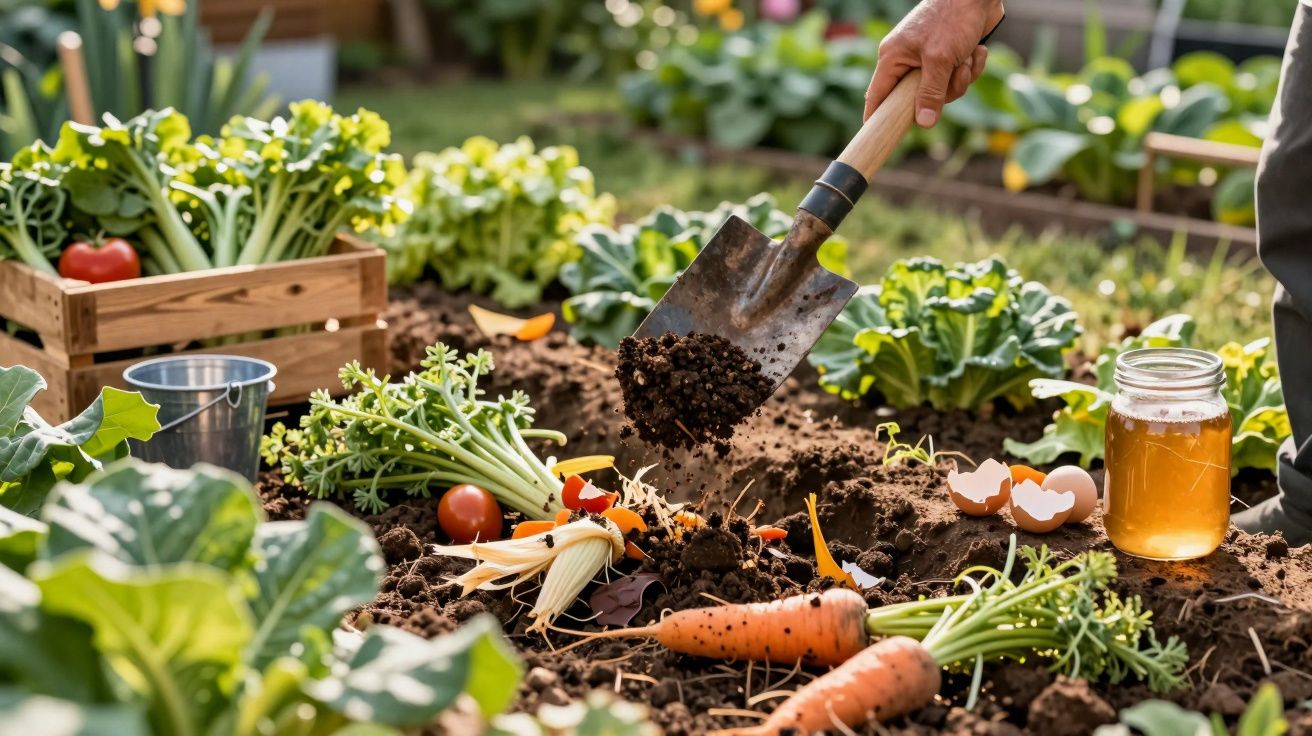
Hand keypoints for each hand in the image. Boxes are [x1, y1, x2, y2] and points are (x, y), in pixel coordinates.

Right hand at [864, 0, 1004, 126]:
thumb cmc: (952, 18)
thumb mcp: (940, 59)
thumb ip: (931, 92)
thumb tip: (924, 123)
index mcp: (894, 57)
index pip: (878, 95)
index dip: (877, 116)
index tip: (879, 135)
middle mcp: (908, 60)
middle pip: (917, 99)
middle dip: (943, 91)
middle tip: (953, 75)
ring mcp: (929, 60)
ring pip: (942, 91)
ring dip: (961, 78)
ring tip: (967, 58)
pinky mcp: (949, 58)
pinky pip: (957, 79)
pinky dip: (971, 68)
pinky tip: (976, 51)